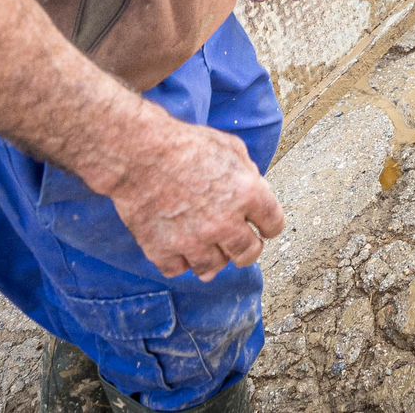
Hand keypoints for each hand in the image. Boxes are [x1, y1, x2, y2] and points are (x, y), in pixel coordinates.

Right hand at [105, 111, 284, 281]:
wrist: (140, 152)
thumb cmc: (185, 144)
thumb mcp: (231, 147)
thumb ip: (248, 174)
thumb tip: (255, 190)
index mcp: (247, 194)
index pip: (274, 225)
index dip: (270, 226)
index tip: (264, 227)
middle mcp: (224, 223)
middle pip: (248, 254)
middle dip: (248, 250)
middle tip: (241, 245)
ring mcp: (193, 240)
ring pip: (213, 268)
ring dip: (214, 259)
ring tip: (209, 248)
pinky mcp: (163, 250)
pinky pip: (178, 270)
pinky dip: (179, 262)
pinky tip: (179, 249)